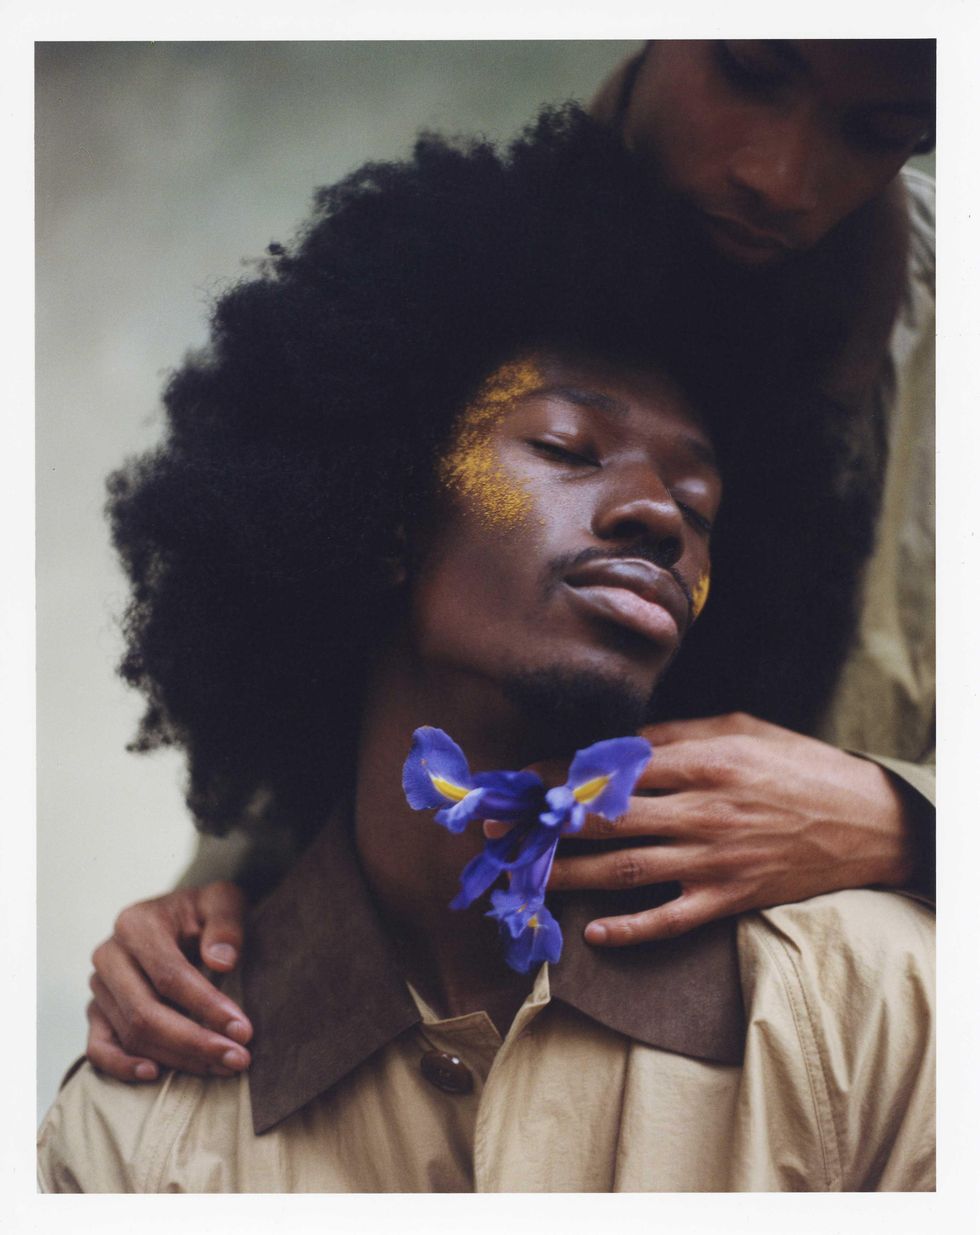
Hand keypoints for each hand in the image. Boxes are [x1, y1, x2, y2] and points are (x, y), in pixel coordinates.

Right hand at [87, 881, 252, 1080]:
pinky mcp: (97, 1011)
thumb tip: (222, 961)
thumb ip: (226, 925)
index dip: (206, 1006)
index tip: (242, 1030)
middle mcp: (109, 956)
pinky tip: (155, 1075)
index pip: (170, 976)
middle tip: (238, 1058)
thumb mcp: (223, 902)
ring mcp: (99, 986)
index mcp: (136, 925)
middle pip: (146, 1013)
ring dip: (177, 1058)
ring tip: (222, 1066)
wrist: (181, 916)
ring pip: (131, 1035)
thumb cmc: (205, 912)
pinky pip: (99, 1048)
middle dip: (195, 1042)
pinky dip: (122, 1066)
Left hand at [488, 713, 916, 946]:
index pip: (612, 768)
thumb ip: (678, 734)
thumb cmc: (798, 766)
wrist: (867, 820)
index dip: (558, 776)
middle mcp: (701, 810)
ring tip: (524, 877)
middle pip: (606, 820)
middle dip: (544, 825)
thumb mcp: (741, 729)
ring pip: (626, 870)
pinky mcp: (730, 897)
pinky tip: (593, 934)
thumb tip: (617, 744)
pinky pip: (671, 918)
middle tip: (498, 833)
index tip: (517, 782)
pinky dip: (631, 930)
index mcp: (702, 761)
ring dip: (569, 875)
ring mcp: (715, 858)